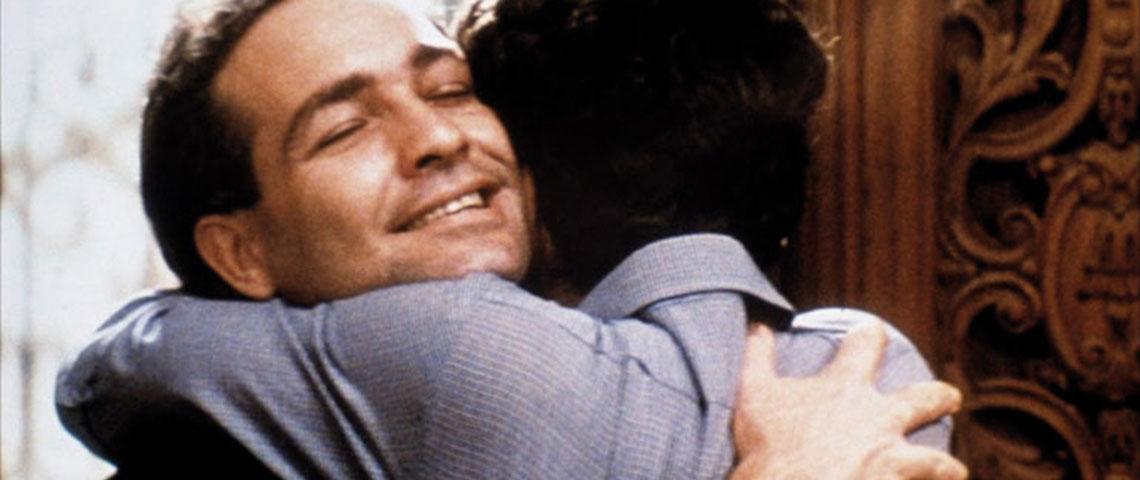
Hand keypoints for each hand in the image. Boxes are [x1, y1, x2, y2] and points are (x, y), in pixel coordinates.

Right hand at [729, 321, 966, 479]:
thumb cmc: (770, 443)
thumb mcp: (753, 392)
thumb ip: (757, 353)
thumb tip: (758, 322)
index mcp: (846, 386)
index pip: (866, 344)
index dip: (870, 335)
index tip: (873, 331)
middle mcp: (880, 418)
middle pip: (924, 398)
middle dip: (939, 397)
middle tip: (951, 397)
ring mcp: (894, 458)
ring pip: (935, 460)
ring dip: (946, 466)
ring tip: (955, 471)